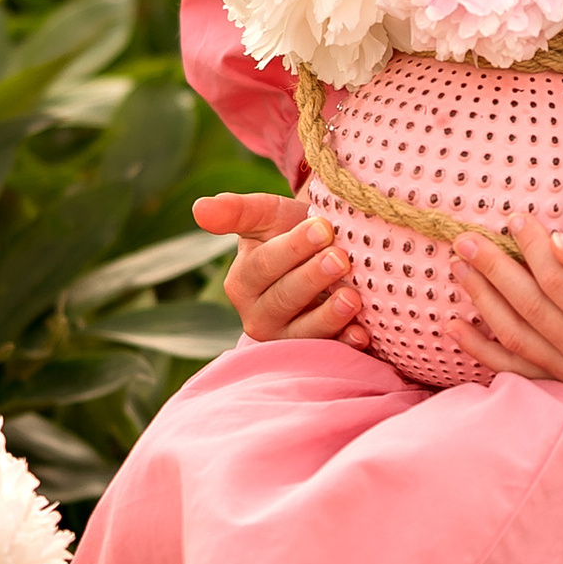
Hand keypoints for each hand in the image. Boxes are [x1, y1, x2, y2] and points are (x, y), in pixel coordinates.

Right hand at [193, 192, 370, 349]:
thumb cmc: (291, 232)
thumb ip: (237, 212)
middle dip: (313, 278)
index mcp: (242, 282)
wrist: (322, 256)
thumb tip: (199, 208)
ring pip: (303, 331)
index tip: (323, 227)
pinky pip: (327, 352)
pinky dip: (346, 343)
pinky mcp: (312, 355)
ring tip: (353, 298)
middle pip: (284, 298)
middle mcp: (257, 315)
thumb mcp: (267, 217)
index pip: (264, 265)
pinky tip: (363, 333)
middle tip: (341, 259)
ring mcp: (286, 338)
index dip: (293, 247)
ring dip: (329, 316)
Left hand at [448, 216, 562, 393]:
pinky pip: (519, 371)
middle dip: (492, 272)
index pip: (559, 283)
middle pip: (530, 310)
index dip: (532, 249)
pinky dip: (485, 351)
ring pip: (518, 340)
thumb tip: (555, 243)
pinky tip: (456, 327)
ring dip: (483, 303)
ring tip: (458, 269)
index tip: (512, 218)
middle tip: (463, 239)